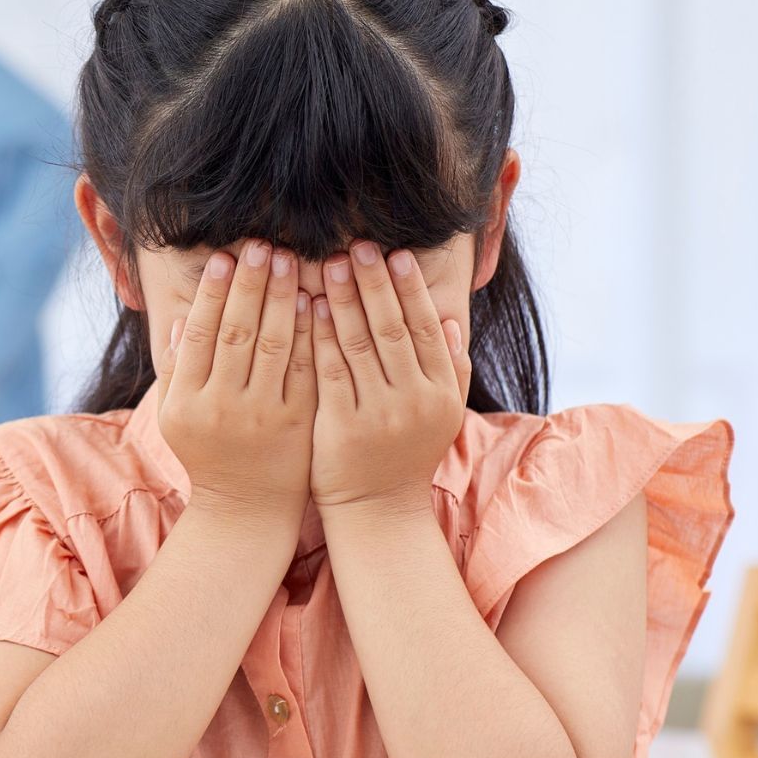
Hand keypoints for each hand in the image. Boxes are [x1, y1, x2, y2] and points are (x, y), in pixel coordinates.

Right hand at [154, 241, 314, 511]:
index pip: (199, 335)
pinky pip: (307, 368)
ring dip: (282, 298)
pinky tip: (314, 300)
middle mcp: (224, 407)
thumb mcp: (177, 417)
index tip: (223, 257)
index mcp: (188, 403)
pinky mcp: (300, 422)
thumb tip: (180, 319)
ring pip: (274, 346)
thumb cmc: (209, 455)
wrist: (247, 509)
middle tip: (260, 245)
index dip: (211, 294)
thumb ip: (177, 370)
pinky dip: (311, 332)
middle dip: (249, 285)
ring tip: (288, 261)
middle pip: (237, 333)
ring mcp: (264, 415)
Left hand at [309, 242, 470, 515]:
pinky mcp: (341, 427)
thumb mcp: (440, 415)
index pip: (425, 328)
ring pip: (359, 345)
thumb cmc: (405, 455)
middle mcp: (414, 402)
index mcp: (441, 393)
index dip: (410, 289)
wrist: (378, 511)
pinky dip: (319, 336)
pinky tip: (308, 307)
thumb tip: (448, 322)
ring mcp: (378, 415)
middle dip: (373, 283)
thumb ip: (449, 370)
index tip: (395, 253)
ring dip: (343, 300)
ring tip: (330, 264)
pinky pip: (329, 371)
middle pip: (392, 329)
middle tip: (356, 246)